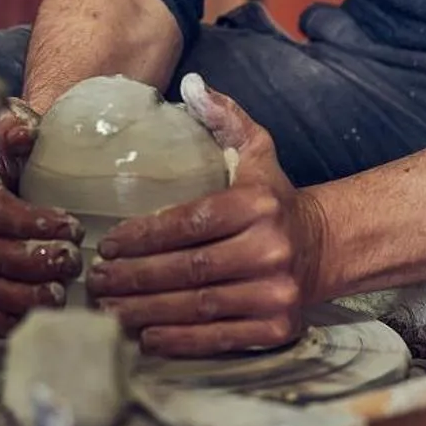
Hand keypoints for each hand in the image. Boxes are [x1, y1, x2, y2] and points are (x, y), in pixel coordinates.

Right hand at [0, 98, 82, 335]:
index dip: (35, 224)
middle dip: (37, 263)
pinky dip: (2, 320)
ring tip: (59, 293)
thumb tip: (24, 134)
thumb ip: (13, 128)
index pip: (0, 212)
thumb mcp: (3, 127)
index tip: (71, 227)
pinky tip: (30, 315)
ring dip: (24, 296)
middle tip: (72, 261)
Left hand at [84, 74, 324, 356]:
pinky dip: (180, 341)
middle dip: (135, 277)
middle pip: (188, 269)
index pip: (189, 222)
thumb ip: (223, 116)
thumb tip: (191, 84)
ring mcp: (275, 293)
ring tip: (109, 309)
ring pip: (198, 306)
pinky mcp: (277, 328)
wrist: (327, 247)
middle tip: (98, 279)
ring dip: (147, 311)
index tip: (109, 243)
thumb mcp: (257, 148)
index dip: (144, 235)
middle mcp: (269, 250)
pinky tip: (147, 337)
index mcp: (257, 205)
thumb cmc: (275, 197)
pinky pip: (219, 338)